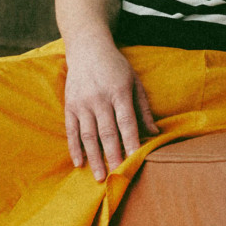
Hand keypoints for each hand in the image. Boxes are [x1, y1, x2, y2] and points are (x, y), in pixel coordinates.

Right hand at [63, 42, 159, 180]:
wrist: (88, 48)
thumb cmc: (116, 67)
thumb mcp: (135, 82)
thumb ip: (143, 108)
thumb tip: (155, 133)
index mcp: (119, 92)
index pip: (126, 122)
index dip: (131, 141)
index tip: (135, 159)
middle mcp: (99, 98)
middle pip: (107, 132)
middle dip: (113, 155)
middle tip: (118, 177)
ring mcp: (82, 103)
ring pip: (88, 135)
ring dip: (94, 157)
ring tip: (99, 176)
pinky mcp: (69, 105)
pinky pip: (71, 130)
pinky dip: (74, 148)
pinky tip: (78, 163)